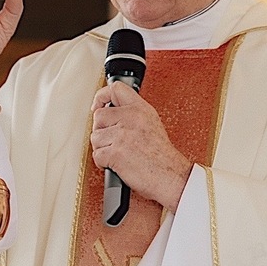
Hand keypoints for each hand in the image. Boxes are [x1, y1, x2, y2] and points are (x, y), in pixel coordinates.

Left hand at [90, 81, 193, 210]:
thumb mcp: (151, 123)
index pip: (116, 89)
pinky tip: (117, 164)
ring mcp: (122, 135)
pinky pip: (97, 155)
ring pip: (95, 137)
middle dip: (102, 131)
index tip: (97, 106)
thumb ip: (131, 114)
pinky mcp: (115, 153)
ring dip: (102, 148)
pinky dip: (103, 163)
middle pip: (98, 116)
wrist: (171, 176)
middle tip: (114, 141)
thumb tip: (109, 109)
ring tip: (119, 153)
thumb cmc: (161, 156)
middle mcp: (132, 118)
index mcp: (141, 109)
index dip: (101, 96)